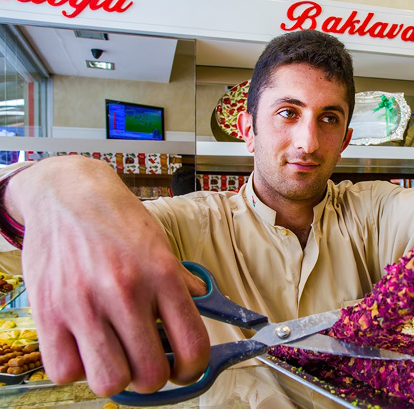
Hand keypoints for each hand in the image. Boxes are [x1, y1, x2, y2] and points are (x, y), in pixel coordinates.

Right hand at [5, 156, 209, 395]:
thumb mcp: (160, 243)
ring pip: (109, 382)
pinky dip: (76, 368)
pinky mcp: (48, 312)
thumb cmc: (116, 219)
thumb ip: (181, 280)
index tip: (184, 368)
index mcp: (162, 275)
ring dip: (115, 377)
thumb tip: (203, 304)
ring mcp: (85, 304)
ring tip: (114, 356)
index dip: (192, 369)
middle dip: (153, 377)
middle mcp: (126, 292)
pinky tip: (83, 346)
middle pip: (150, 375)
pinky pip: (65, 371)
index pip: (192, 345)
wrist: (66, 193)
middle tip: (146, 362)